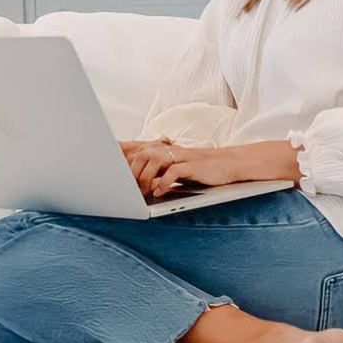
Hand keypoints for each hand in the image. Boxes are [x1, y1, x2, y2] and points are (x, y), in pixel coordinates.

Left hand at [124, 141, 244, 197]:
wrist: (225, 164)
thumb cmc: (196, 169)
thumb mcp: (172, 170)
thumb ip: (155, 174)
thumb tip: (135, 186)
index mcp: (161, 150)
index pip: (135, 154)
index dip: (124, 168)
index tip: (117, 183)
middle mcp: (168, 150)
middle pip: (140, 156)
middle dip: (132, 175)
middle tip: (131, 193)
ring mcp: (180, 156)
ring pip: (153, 160)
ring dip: (145, 178)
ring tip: (144, 193)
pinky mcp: (192, 165)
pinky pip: (173, 171)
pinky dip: (163, 182)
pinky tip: (160, 192)